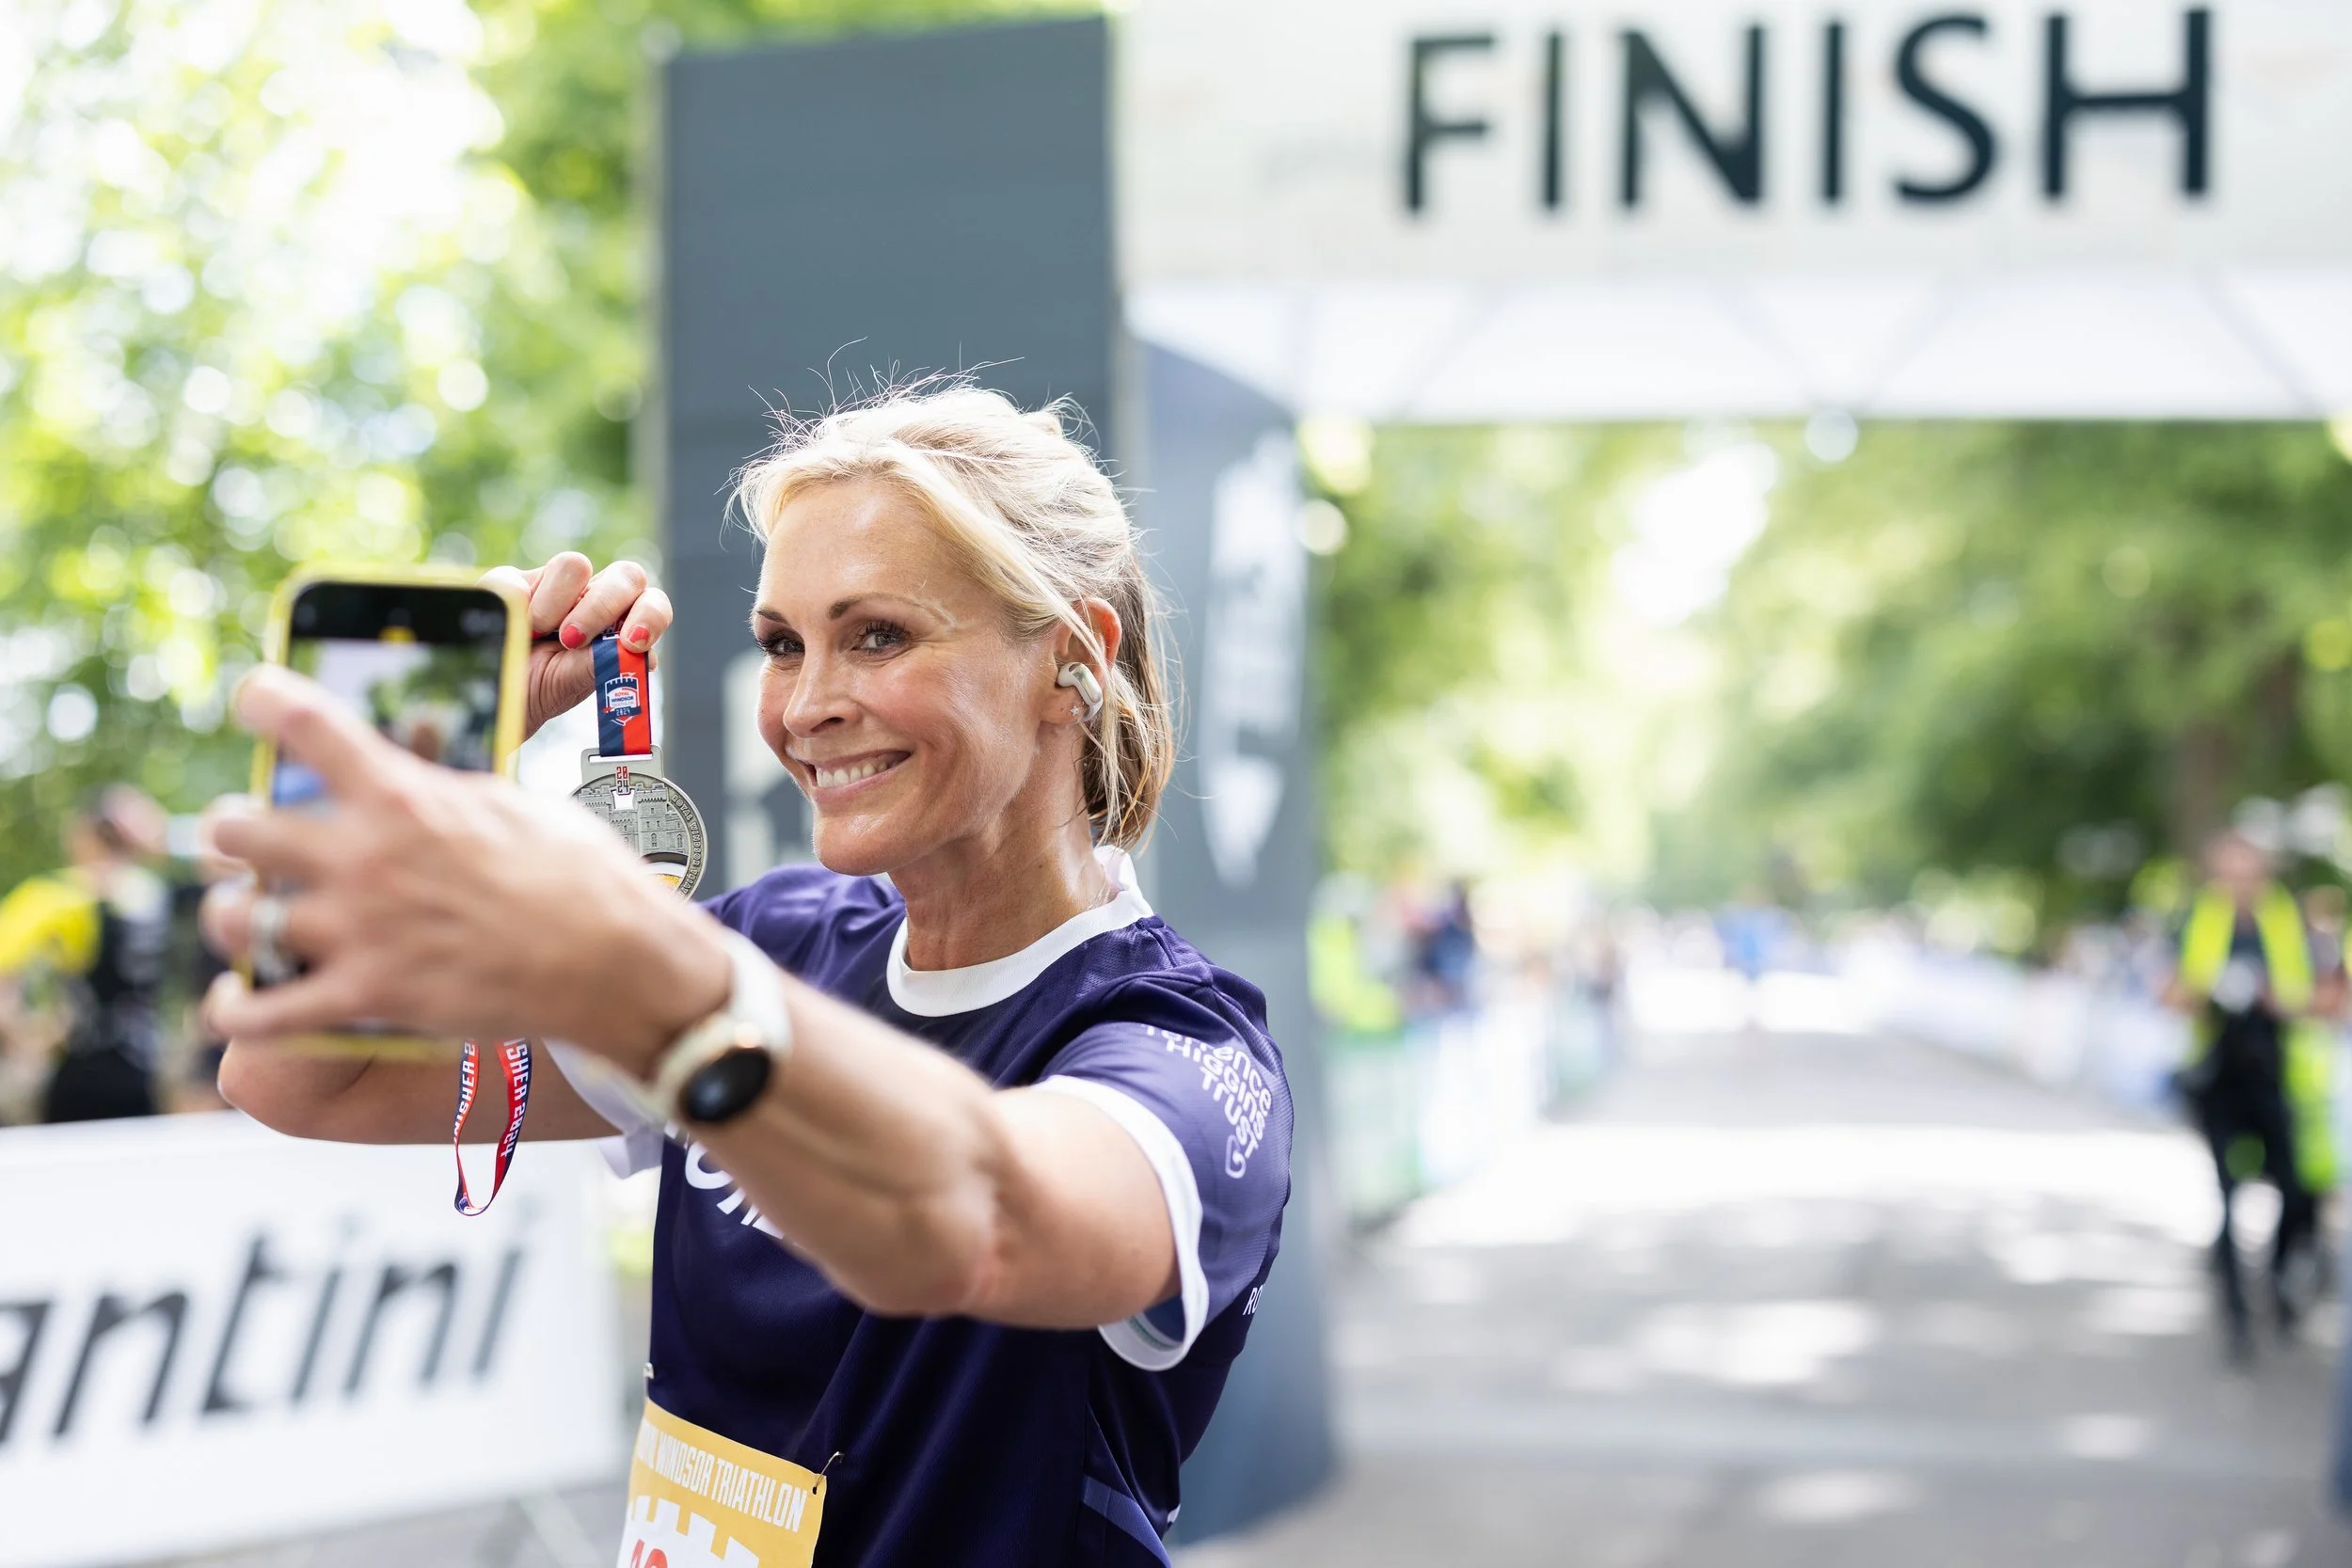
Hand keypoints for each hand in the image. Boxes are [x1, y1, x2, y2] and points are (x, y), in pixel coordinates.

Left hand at [200, 665, 729, 1066]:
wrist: (614, 961)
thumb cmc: (579, 876)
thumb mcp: (508, 803)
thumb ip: (437, 790)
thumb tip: (404, 773)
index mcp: (403, 793)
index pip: (299, 720)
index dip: (259, 699)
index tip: (252, 700)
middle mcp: (366, 856)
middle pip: (234, 828)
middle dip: (232, 832)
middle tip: (247, 839)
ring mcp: (360, 931)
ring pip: (234, 918)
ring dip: (235, 917)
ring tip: (246, 917)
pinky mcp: (367, 998)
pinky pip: (260, 1013)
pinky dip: (236, 1009)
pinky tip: (237, 998)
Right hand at [481, 553, 672, 741]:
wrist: (496, 695)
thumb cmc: (543, 688)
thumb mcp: (576, 684)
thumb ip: (606, 665)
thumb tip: (645, 660)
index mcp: (621, 622)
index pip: (653, 603)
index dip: (649, 616)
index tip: (631, 643)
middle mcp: (595, 597)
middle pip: (627, 574)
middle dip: (602, 607)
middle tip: (572, 639)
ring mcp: (557, 584)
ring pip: (575, 565)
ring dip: (555, 606)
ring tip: (535, 635)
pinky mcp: (514, 580)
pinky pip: (518, 578)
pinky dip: (516, 606)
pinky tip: (510, 628)